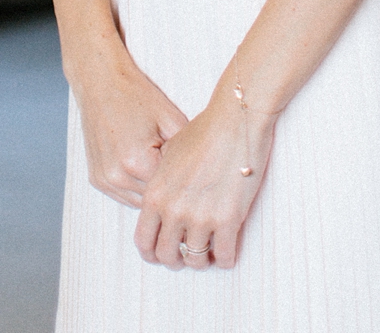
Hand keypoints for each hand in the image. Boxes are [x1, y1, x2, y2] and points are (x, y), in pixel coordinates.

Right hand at [73, 45, 188, 209]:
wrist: (101, 84)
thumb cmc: (137, 97)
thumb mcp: (172, 119)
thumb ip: (186, 152)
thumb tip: (200, 176)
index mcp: (137, 162)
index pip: (171, 190)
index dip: (184, 181)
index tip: (194, 172)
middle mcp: (116, 177)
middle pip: (154, 200)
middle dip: (168, 189)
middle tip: (181, 170)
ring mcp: (104, 181)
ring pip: (139, 202)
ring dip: (152, 190)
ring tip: (162, 166)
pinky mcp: (96, 179)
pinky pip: (124, 194)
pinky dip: (137, 186)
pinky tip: (145, 165)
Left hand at [134, 84, 277, 270]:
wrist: (235, 120)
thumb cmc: (205, 130)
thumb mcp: (170, 153)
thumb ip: (161, 181)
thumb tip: (164, 199)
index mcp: (156, 194)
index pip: (144, 241)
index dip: (152, 253)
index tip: (163, 253)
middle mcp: (174, 210)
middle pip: (167, 256)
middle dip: (176, 260)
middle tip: (187, 255)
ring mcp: (200, 217)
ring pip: (195, 260)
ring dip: (202, 260)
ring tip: (208, 252)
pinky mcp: (228, 220)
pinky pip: (224, 256)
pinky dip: (225, 259)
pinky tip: (227, 252)